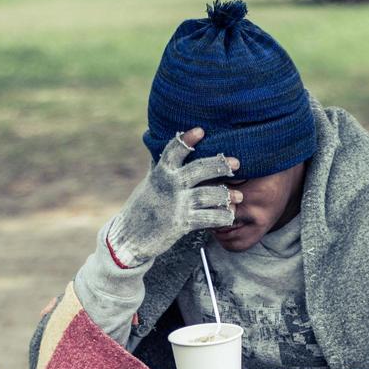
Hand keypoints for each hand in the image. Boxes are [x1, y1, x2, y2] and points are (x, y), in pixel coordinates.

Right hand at [108, 127, 243, 267]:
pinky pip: (207, 218)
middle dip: (219, 165)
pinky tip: (230, 215)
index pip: (172, 151)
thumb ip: (158, 167)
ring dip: (225, 194)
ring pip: (207, 194)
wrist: (130, 238)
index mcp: (160, 174)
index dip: (186, 140)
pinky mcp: (181, 224)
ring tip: (239, 196)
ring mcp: (176, 205)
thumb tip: (159, 144)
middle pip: (198, 170)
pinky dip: (221, 217)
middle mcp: (169, 187)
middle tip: (236, 163)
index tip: (200, 131)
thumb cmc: (141, 208)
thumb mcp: (148, 184)